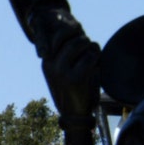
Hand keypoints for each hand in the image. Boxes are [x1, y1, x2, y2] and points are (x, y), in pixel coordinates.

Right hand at [33, 7, 98, 123]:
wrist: (74, 115)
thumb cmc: (72, 90)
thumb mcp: (62, 71)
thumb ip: (66, 54)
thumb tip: (77, 30)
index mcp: (46, 62)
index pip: (57, 36)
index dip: (70, 30)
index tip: (79, 30)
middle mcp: (51, 65)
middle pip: (71, 38)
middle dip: (84, 40)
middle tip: (89, 46)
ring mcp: (62, 71)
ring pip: (80, 44)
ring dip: (91, 47)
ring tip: (94, 54)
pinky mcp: (76, 78)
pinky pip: (90, 56)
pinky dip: (97, 57)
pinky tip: (97, 64)